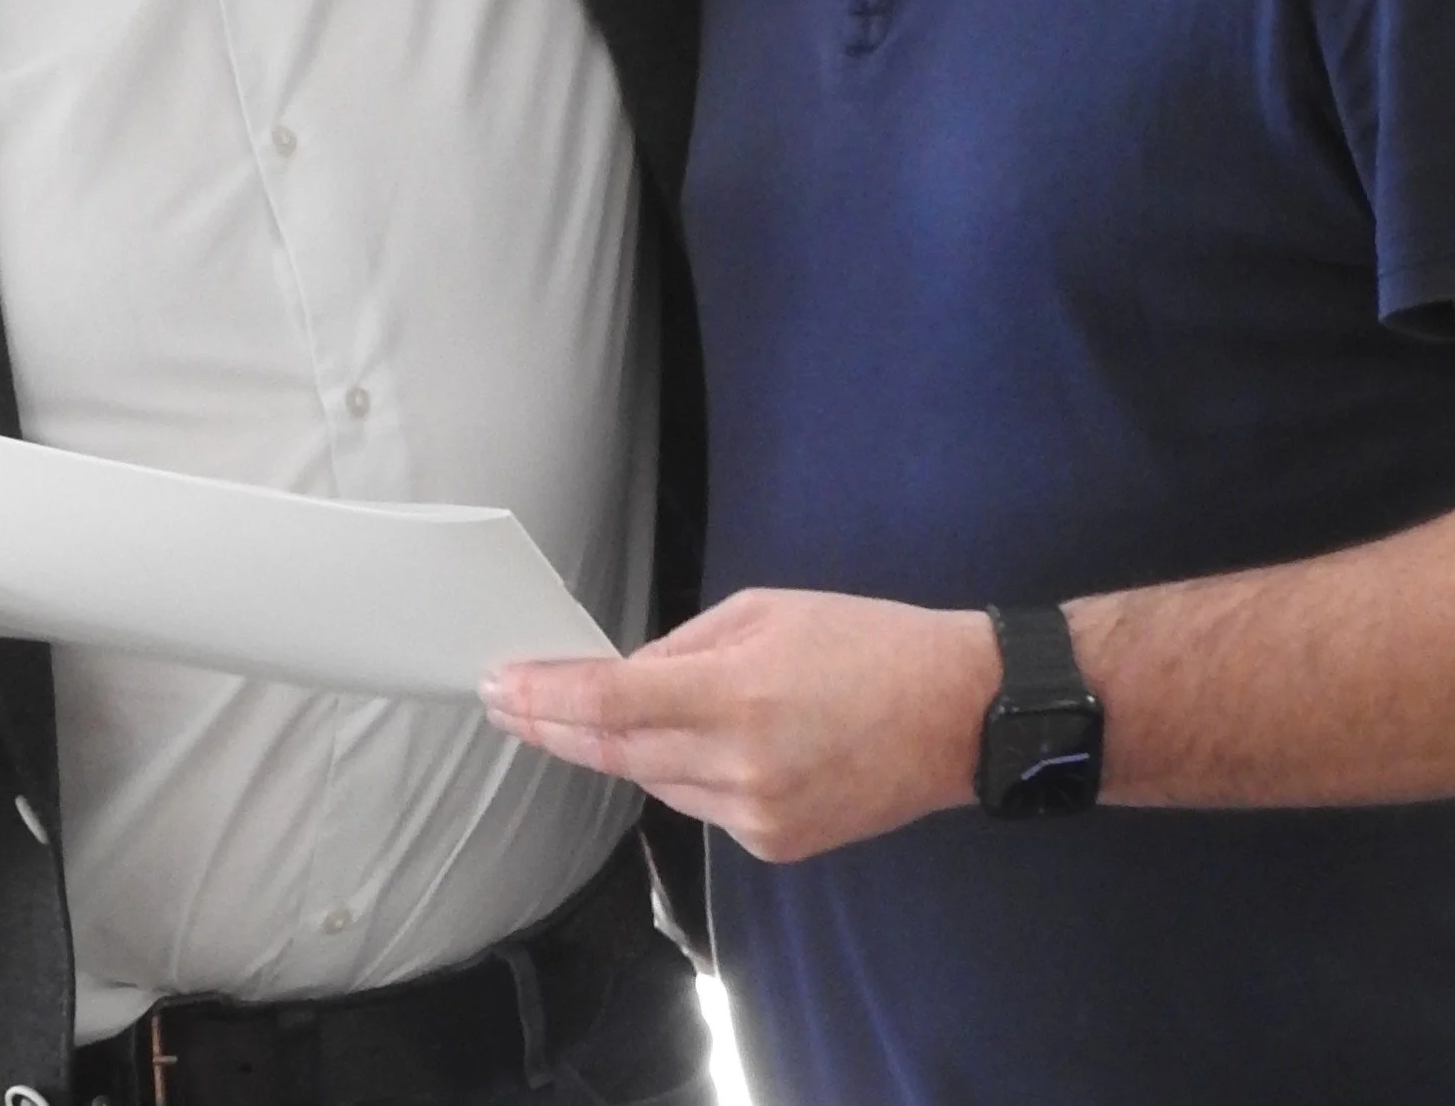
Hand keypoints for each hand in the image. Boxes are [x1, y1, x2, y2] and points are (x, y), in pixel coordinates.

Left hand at [482, 588, 1000, 863]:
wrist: (954, 714)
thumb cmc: (864, 644)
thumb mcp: (763, 612)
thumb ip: (683, 648)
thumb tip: (622, 677)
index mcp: (737, 693)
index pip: (611, 704)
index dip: (546, 699)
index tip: (501, 686)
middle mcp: (740, 765)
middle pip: (616, 754)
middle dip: (555, 727)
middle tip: (509, 702)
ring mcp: (757, 815)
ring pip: (654, 782)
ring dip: (619, 748)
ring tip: (592, 712)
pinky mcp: (773, 843)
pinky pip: (699, 804)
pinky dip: (682, 771)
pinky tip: (695, 741)